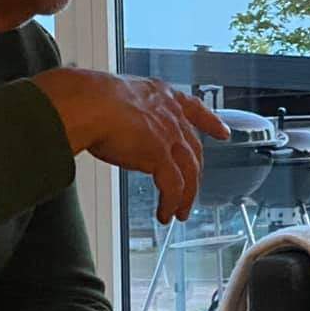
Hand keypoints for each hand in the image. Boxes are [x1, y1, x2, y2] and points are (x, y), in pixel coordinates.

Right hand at [33, 68, 229, 222]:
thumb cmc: (88, 97)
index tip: (222, 131)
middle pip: (193, 148)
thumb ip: (122, 111)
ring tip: (181, 212)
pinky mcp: (161, 156)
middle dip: (196, 172)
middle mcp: (171, 114)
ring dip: (186, 195)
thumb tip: (104, 121)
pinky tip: (165, 214)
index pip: (194, 108)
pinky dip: (171, 203)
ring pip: (189, 171)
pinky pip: (173, 186)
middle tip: (194, 188)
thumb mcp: (115, 96)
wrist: (87, 102)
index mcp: (161, 95)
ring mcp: (169, 134)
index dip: (210, 121)